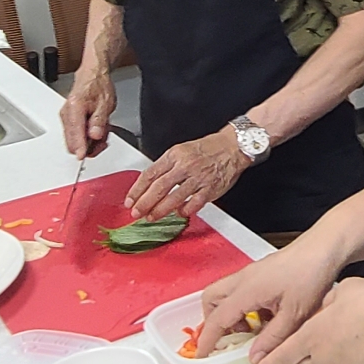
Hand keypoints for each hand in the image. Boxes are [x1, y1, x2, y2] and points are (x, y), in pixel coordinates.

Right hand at [60, 70, 115, 159]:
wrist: (93, 77)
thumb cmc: (98, 86)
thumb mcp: (106, 104)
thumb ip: (99, 121)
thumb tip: (95, 136)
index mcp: (74, 108)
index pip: (74, 134)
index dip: (80, 148)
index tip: (83, 156)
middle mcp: (66, 115)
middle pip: (72, 142)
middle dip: (88, 147)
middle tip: (102, 141)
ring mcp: (66, 119)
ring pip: (74, 142)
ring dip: (89, 143)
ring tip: (101, 131)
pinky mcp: (69, 122)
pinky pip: (76, 137)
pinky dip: (87, 138)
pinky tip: (96, 130)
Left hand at [125, 131, 249, 220]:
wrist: (232, 146)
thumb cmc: (207, 149)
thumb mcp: (182, 150)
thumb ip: (166, 166)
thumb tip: (150, 184)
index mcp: (174, 155)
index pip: (150, 173)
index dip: (137, 189)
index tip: (130, 200)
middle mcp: (185, 166)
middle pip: (159, 187)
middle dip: (144, 203)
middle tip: (136, 213)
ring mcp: (198, 178)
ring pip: (174, 197)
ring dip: (160, 210)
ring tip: (152, 217)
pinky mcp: (210, 188)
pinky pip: (194, 203)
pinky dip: (184, 210)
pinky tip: (179, 213)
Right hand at [197, 240, 340, 363]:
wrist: (324, 248)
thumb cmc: (310, 275)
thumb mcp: (293, 315)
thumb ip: (272, 339)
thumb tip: (254, 359)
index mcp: (247, 290)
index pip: (217, 319)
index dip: (207, 340)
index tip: (202, 356)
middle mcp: (243, 279)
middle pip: (210, 300)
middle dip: (213, 322)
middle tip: (228, 340)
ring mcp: (250, 273)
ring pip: (224, 294)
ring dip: (229, 314)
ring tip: (251, 331)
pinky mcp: (259, 272)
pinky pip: (239, 290)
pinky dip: (243, 306)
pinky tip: (265, 317)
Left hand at [254, 278, 363, 363]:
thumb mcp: (343, 290)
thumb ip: (327, 301)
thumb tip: (326, 305)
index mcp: (312, 335)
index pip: (281, 355)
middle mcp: (323, 357)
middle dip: (296, 356)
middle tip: (299, 346)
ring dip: (321, 357)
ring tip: (336, 339)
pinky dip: (342, 360)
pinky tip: (354, 345)